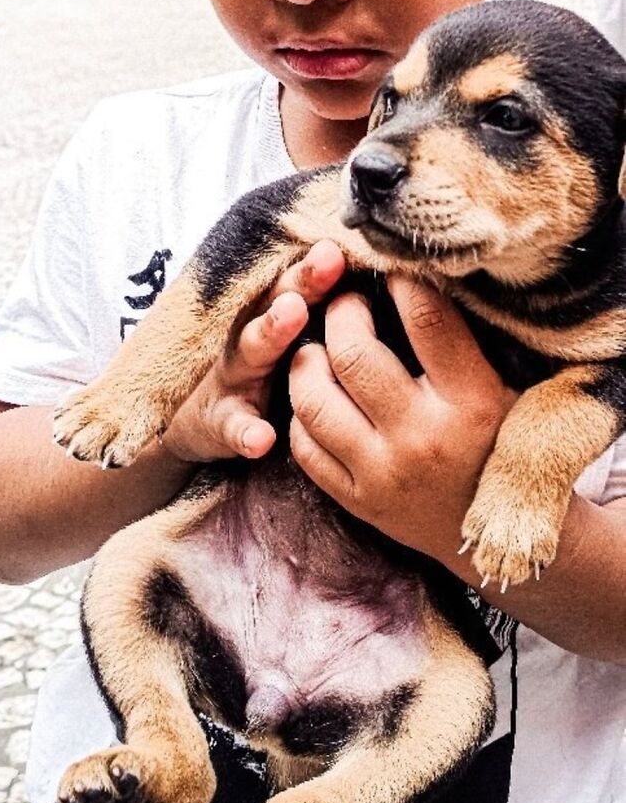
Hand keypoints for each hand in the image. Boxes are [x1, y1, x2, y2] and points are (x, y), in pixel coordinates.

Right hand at [161, 240, 345, 463]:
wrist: (185, 418)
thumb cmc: (252, 367)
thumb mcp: (275, 329)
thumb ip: (312, 302)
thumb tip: (375, 271)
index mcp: (272, 314)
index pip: (300, 281)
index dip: (322, 261)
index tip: (347, 241)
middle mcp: (252, 336)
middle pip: (278, 301)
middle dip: (302, 280)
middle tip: (328, 259)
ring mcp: (233, 377)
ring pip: (252, 350)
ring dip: (271, 331)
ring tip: (292, 313)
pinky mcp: (219, 421)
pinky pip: (233, 426)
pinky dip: (245, 432)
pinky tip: (262, 438)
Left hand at [288, 275, 515, 568]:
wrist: (498, 535)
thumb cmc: (499, 444)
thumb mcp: (501, 389)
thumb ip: (456, 343)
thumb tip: (409, 275)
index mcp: (471, 402)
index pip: (426, 319)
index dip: (401, 280)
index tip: (390, 267)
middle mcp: (423, 438)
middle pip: (352, 354)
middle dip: (341, 314)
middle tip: (346, 304)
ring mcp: (383, 473)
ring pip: (314, 400)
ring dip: (306, 361)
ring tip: (317, 348)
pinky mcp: (358, 501)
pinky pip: (305, 447)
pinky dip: (302, 414)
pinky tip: (316, 397)